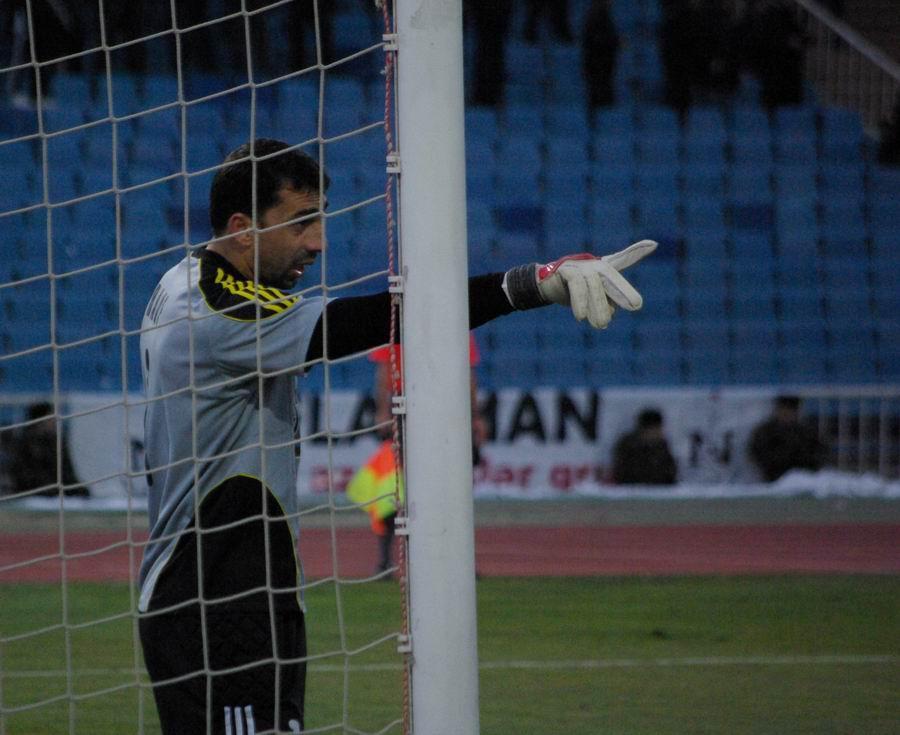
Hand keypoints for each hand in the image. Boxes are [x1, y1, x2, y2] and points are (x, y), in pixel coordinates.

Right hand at [537, 240, 656, 328]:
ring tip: (601, 325)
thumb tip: (610, 314)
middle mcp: (594, 265)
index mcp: (603, 270)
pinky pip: (577, 285)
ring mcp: (579, 266)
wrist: (545, 287)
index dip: (637, 251)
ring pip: (594, 284)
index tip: (654, 244)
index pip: (622, 260)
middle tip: (636, 306)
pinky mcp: (565, 270)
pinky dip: (581, 302)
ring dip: (598, 306)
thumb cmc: (574, 292)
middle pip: (611, 276)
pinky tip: (581, 317)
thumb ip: (605, 305)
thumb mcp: (594, 300)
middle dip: (624, 290)